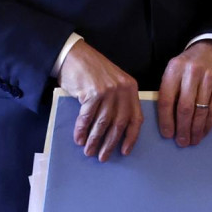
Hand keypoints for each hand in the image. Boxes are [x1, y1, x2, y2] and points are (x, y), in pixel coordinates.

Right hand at [58, 41, 142, 160]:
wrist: (74, 55)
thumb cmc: (92, 71)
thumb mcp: (113, 83)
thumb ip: (118, 101)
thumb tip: (114, 131)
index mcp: (131, 88)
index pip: (136, 117)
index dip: (132, 137)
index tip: (125, 151)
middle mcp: (123, 90)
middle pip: (120, 123)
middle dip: (111, 143)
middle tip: (103, 157)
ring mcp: (108, 91)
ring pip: (103, 123)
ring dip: (95, 140)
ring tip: (89, 151)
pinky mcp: (93, 92)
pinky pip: (87, 117)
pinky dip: (82, 130)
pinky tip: (78, 139)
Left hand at [157, 40, 211, 146]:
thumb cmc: (188, 66)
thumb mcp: (174, 71)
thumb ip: (168, 91)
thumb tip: (167, 122)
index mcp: (174, 69)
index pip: (166, 99)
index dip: (166, 120)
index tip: (167, 134)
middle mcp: (192, 72)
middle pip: (185, 107)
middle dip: (182, 128)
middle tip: (181, 142)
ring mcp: (209, 78)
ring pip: (201, 111)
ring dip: (196, 130)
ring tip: (192, 141)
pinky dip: (208, 124)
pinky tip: (203, 131)